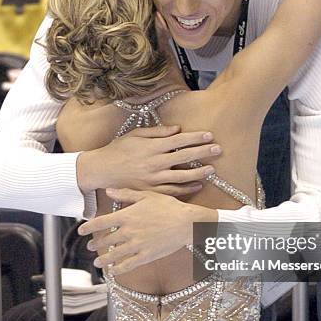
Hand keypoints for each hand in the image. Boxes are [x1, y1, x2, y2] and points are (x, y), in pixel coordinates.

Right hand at [77, 126, 221, 194]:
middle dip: (204, 152)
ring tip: (212, 170)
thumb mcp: (135, 135)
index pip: (179, 140)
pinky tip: (197, 185)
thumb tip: (177, 129)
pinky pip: (172, 191)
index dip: (196, 137)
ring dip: (199, 172)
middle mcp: (155, 163)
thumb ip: (157, 132)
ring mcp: (153, 179)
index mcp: (152, 147)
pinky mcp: (150, 191)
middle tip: (218, 149)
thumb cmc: (118, 150)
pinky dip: (186, 189)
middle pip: (185, 157)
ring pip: (182, 177)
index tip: (209, 135)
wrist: (102, 170)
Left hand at [78, 189, 217, 272]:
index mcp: (127, 216)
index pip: (101, 222)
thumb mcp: (147, 196)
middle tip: (90, 246)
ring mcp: (137, 245)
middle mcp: (129, 231)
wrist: (186, 223)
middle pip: (105, 240)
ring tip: (97, 262)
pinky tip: (113, 271)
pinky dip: (118, 269)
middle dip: (95, 244)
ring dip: (103, 259)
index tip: (80, 231)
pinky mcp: (146, 256)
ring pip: (114, 255)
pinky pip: (128, 265)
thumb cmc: (169, 207)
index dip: (88, 227)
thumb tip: (108, 190)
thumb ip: (126, 194)